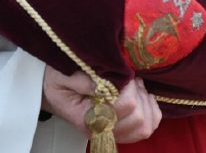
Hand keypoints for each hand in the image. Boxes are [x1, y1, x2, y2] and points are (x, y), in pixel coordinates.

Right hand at [42, 66, 161, 142]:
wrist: (54, 91)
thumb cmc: (58, 82)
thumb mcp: (62, 75)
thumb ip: (82, 80)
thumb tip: (105, 84)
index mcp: (88, 118)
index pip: (126, 105)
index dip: (129, 86)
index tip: (121, 73)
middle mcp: (102, 130)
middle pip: (138, 116)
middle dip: (138, 93)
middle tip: (128, 79)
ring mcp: (114, 132)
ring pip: (146, 125)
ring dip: (145, 101)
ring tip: (134, 86)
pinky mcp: (122, 129)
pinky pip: (148, 127)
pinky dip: (151, 110)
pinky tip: (142, 96)